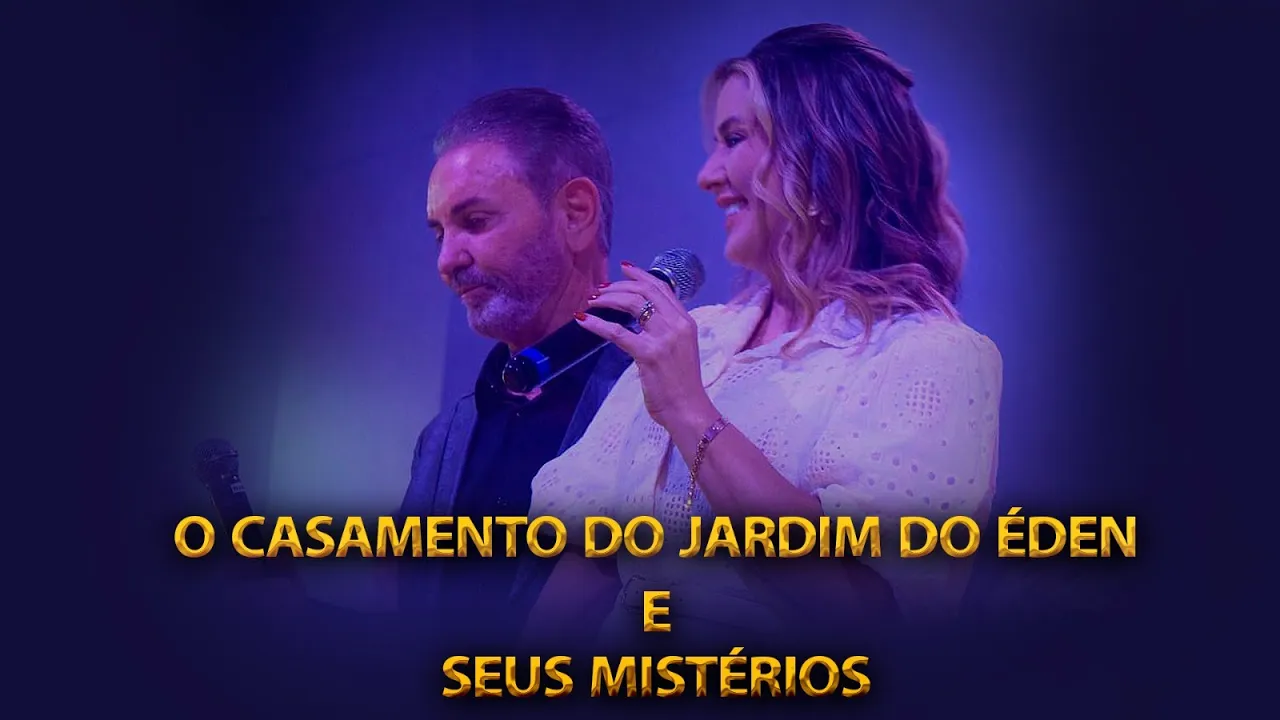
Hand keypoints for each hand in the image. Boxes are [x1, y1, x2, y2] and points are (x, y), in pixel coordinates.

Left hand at [576, 262, 717, 433]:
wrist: (688, 409)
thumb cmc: (682, 384)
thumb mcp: (680, 349)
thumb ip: (666, 331)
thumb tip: (642, 319)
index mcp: (686, 321)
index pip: (662, 288)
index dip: (641, 275)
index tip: (624, 268)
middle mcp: (677, 324)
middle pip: (644, 292)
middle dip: (618, 287)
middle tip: (599, 290)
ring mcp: (664, 337)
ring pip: (632, 304)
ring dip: (608, 299)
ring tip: (591, 301)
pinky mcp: (648, 353)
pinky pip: (617, 333)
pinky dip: (597, 324)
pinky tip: (583, 320)